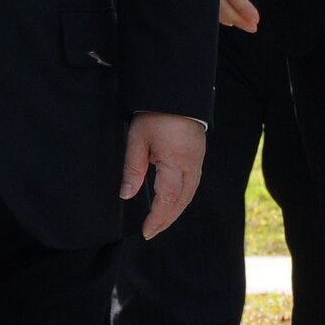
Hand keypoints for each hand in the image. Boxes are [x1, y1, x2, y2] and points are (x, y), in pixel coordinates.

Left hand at [121, 112, 205, 239]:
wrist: (178, 93)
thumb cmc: (156, 114)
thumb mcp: (137, 139)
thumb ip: (133, 169)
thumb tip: (126, 195)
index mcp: (175, 163)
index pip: (166, 200)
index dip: (156, 218)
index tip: (145, 231)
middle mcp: (191, 166)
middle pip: (180, 202)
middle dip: (166, 220)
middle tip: (150, 232)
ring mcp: (198, 162)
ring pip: (189, 195)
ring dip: (175, 211)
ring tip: (160, 222)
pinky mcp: (198, 157)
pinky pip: (192, 184)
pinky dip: (182, 198)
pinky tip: (172, 202)